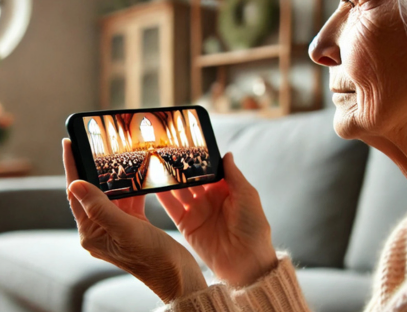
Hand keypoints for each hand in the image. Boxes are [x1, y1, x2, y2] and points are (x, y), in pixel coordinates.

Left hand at [62, 139, 206, 302]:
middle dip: (93, 167)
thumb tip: (75, 183)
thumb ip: (100, 207)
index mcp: (91, 232)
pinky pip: (129, 199)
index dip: (72, 167)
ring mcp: (118, 226)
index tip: (69, 142)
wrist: (177, 275)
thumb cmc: (151, 258)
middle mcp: (101, 228)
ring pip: (112, 193)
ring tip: (117, 152)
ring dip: (115, 175)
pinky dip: (133, 186)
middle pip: (92, 190)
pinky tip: (139, 173)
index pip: (76, 194)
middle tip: (93, 143)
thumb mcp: (125, 230)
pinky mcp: (134, 223)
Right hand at [157, 153, 276, 286]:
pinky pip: (172, 207)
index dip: (199, 159)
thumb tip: (227, 154)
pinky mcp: (186, 224)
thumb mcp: (247, 196)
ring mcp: (196, 211)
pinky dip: (162, 196)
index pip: (208, 170)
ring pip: (178, 190)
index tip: (186, 144)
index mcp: (225, 189)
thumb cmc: (253, 228)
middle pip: (191, 179)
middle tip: (166, 152)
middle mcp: (209, 198)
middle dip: (180, 167)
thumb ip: (233, 175)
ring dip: (168, 179)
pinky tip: (153, 184)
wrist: (245, 261)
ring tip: (156, 164)